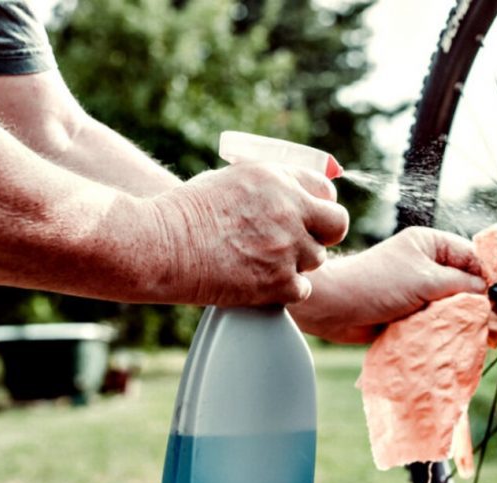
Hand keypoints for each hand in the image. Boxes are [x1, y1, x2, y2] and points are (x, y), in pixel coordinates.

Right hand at [149, 161, 348, 305]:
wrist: (160, 245)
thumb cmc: (183, 213)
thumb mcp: (229, 180)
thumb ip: (266, 186)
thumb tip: (288, 193)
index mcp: (276, 178)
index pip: (325, 189)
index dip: (317, 205)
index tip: (308, 215)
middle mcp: (289, 209)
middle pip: (337, 224)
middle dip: (323, 233)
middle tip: (301, 242)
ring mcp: (287, 247)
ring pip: (317, 259)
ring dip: (298, 263)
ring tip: (264, 262)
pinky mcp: (279, 281)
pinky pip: (302, 288)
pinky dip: (286, 290)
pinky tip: (261, 282)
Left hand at [290, 227, 486, 342]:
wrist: (335, 308)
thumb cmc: (375, 284)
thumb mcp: (425, 280)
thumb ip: (462, 286)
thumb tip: (491, 295)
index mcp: (433, 245)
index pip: (474, 257)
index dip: (493, 277)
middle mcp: (430, 266)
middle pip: (470, 285)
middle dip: (485, 305)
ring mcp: (422, 291)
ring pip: (457, 307)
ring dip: (471, 321)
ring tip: (488, 338)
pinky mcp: (414, 314)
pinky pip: (442, 322)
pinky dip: (454, 332)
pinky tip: (468, 342)